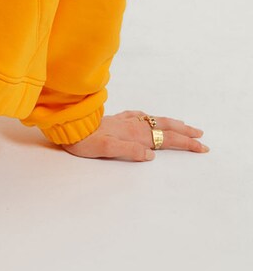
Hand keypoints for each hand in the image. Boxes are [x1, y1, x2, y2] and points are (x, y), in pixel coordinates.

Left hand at [62, 109, 208, 160]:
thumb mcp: (106, 149)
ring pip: (154, 121)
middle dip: (184, 133)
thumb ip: (129, 151)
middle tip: (201, 137)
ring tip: (184, 126)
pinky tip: (149, 118)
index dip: (185, 143)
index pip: (166, 139)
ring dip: (171, 124)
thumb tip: (151, 154)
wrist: (68, 126)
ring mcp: (125, 120)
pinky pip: (139, 116)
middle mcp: (133, 126)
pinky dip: (151, 118)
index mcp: (134, 134)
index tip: (201, 147)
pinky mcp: (116, 119)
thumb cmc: (85, 141)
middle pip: (165, 128)